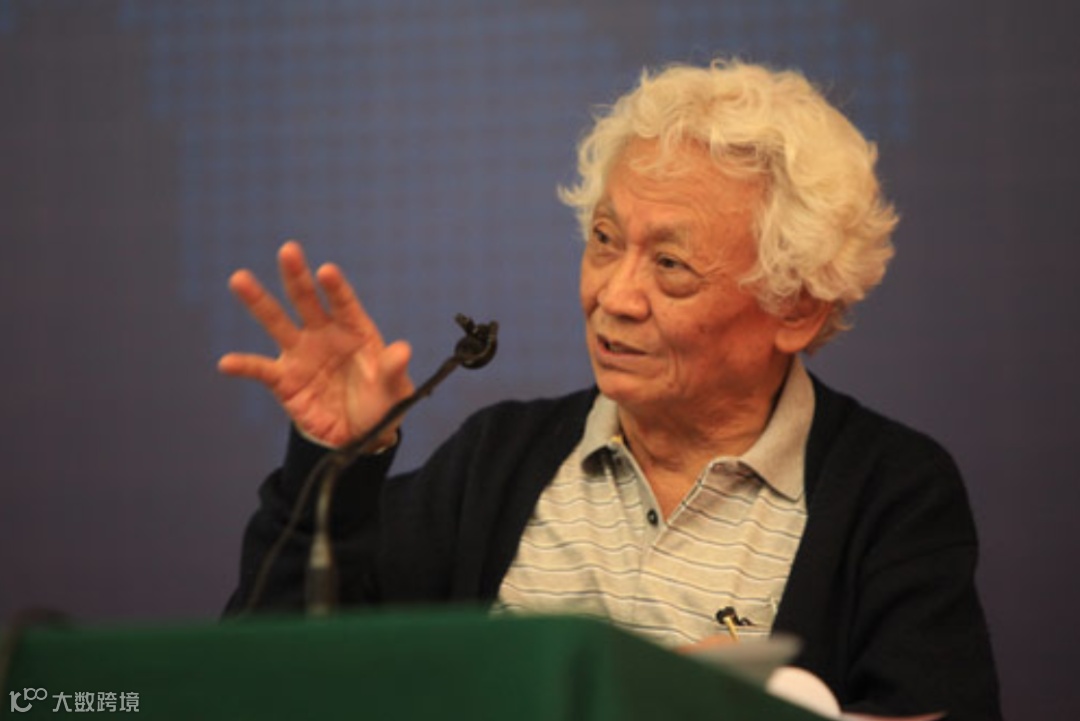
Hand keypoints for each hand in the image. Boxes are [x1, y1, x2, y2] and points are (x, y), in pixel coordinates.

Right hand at [218, 241, 413, 447]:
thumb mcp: (393, 391)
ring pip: (277, 322)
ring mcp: (301, 354)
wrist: (358, 435)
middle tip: (288, 250)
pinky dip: (244, 366)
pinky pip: (261, 369)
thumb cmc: (381, 404)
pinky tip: (227, 363)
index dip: (336, 288)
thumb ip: (392, 370)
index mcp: (355, 330)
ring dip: (258, 301)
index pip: (344, 304)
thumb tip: (404, 350)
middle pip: (307, 300)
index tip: (326, 271)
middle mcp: (324, 334)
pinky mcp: (284, 379)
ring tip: (239, 279)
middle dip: (297, 276)